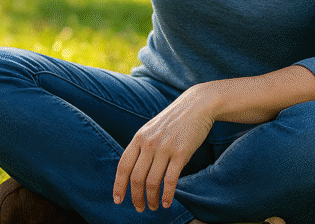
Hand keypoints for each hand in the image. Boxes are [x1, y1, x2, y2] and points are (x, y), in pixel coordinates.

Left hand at [112, 84, 216, 212]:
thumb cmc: (173, 121)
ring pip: (152, 182)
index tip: (118, 200)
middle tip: (139, 208)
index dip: (119, 185)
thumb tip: (133, 172)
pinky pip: (170, 179)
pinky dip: (168, 195)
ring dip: (151, 199)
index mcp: (139, 138)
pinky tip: (167, 203)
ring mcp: (165, 148)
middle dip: (135, 197)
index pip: (123, 166)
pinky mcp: (181, 153)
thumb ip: (142, 147)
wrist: (196, 106)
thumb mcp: (151, 130)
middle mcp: (149, 143)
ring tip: (153, 207)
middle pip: (136, 177)